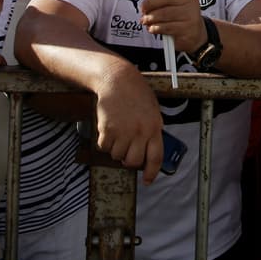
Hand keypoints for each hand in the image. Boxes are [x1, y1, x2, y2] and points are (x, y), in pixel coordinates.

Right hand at [92, 60, 164, 182]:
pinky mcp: (107, 129)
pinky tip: (108, 128)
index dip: (152, 172)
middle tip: (127, 150)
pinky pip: (104, 147)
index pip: (156, 157)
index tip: (147, 180)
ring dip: (116, 148)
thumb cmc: (135, 92)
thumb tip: (150, 148)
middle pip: (134, 161)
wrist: (116, 79)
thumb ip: (153, 128)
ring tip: (118, 132)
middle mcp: (140, 132)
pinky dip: (104, 142)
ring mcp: (123, 132)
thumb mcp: (152, 110)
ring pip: (117, 155)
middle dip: (129, 160)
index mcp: (155, 127)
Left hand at [141, 0, 207, 51]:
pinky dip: (155, 28)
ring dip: (150, 17)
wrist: (194, 31)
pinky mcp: (187, 27)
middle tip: (143, 9)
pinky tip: (153, 28)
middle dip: (150, 2)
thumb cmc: (178, 11)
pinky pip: (166, 27)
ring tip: (146, 20)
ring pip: (165, 13)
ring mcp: (190, 12)